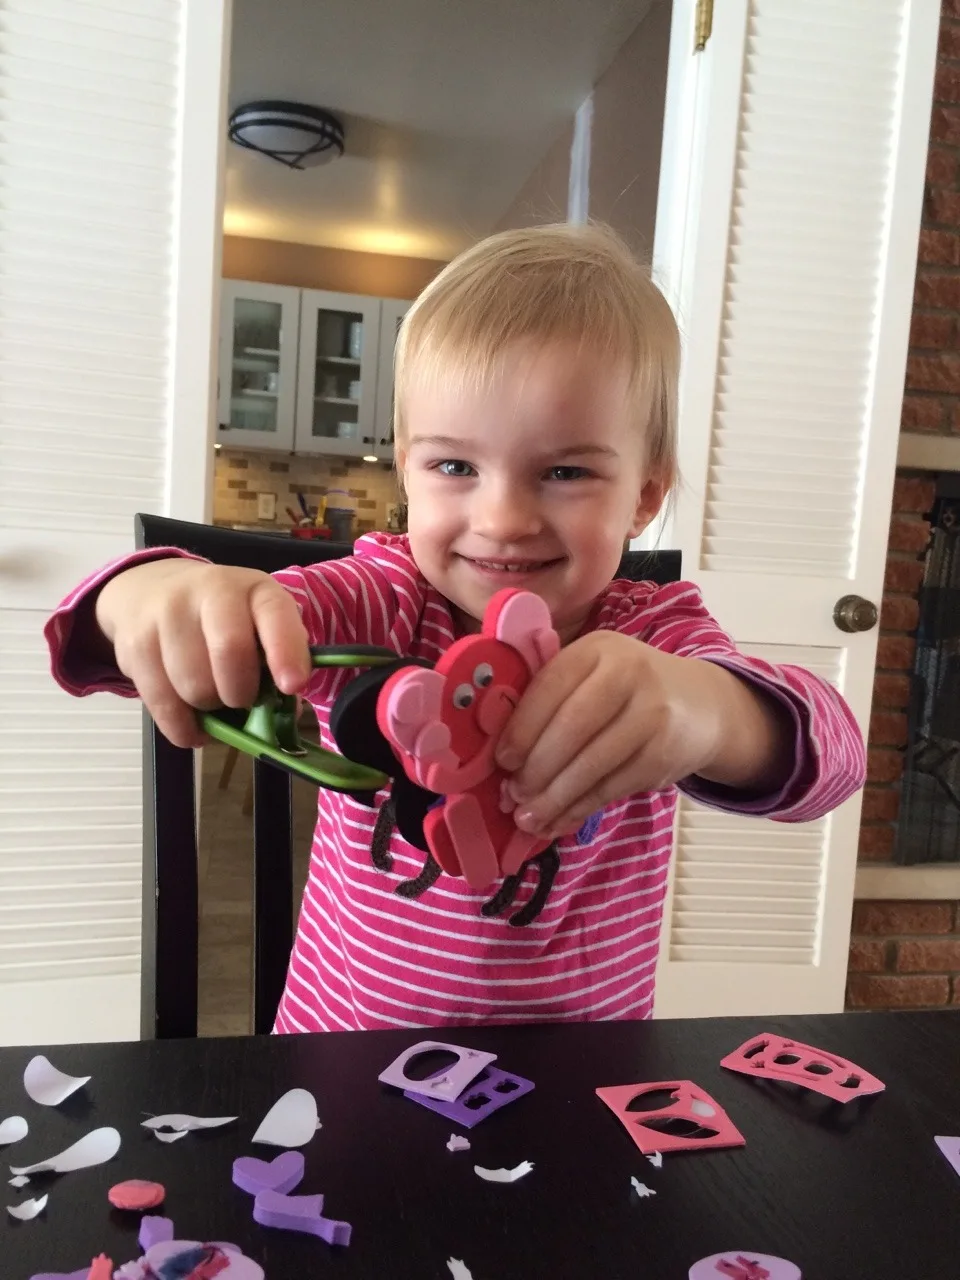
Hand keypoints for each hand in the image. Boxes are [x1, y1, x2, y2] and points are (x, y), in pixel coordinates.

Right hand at [95, 558, 310, 747]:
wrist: (151, 589)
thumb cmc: (222, 618)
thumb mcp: (258, 622)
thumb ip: (277, 660)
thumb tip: (284, 714)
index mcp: (254, 588)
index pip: (274, 614)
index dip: (286, 652)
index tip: (292, 686)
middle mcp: (210, 592)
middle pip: (229, 653)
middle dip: (241, 693)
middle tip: (241, 699)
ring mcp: (167, 614)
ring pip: (194, 687)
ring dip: (209, 709)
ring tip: (213, 699)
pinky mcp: (135, 644)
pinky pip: (163, 704)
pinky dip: (183, 727)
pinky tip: (192, 724)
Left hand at [494, 631, 792, 838]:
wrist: (699, 704)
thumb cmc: (624, 690)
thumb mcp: (592, 674)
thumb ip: (551, 697)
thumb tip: (500, 753)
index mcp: (597, 649)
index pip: (552, 685)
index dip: (522, 726)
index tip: (500, 760)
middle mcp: (629, 673)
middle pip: (573, 726)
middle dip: (536, 768)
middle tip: (513, 795)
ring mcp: (652, 714)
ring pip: (593, 762)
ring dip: (555, 796)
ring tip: (530, 817)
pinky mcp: (664, 753)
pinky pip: (614, 785)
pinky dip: (581, 808)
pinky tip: (559, 820)